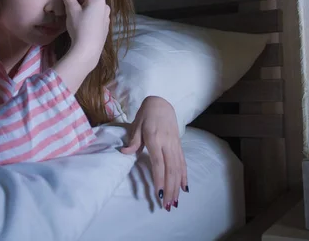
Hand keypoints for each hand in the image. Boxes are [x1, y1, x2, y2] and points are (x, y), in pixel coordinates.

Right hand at [53, 0, 109, 71]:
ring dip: (80, 4)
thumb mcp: (71, 9)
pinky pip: (94, 12)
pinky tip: (80, 23)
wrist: (87, 51)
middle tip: (67, 5)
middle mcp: (104, 4)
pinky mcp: (104, 24)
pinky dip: (85, 12)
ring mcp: (105, 14)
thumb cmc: (80, 28)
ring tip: (72, 15)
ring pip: (90, 2)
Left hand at [121, 96, 187, 211]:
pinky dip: (184, 176)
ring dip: (177, 186)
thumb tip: (124, 153)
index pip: (158, 162)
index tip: (159, 193)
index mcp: (155, 138)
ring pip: (178, 168)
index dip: (159, 179)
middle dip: (170, 189)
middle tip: (167, 205)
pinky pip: (183, 162)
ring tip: (174, 201)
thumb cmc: (146, 115)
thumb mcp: (136, 125)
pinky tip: (185, 188)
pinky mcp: (179, 145)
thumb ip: (133, 141)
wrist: (161, 103)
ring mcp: (175, 145)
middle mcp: (167, 143)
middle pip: (171, 169)